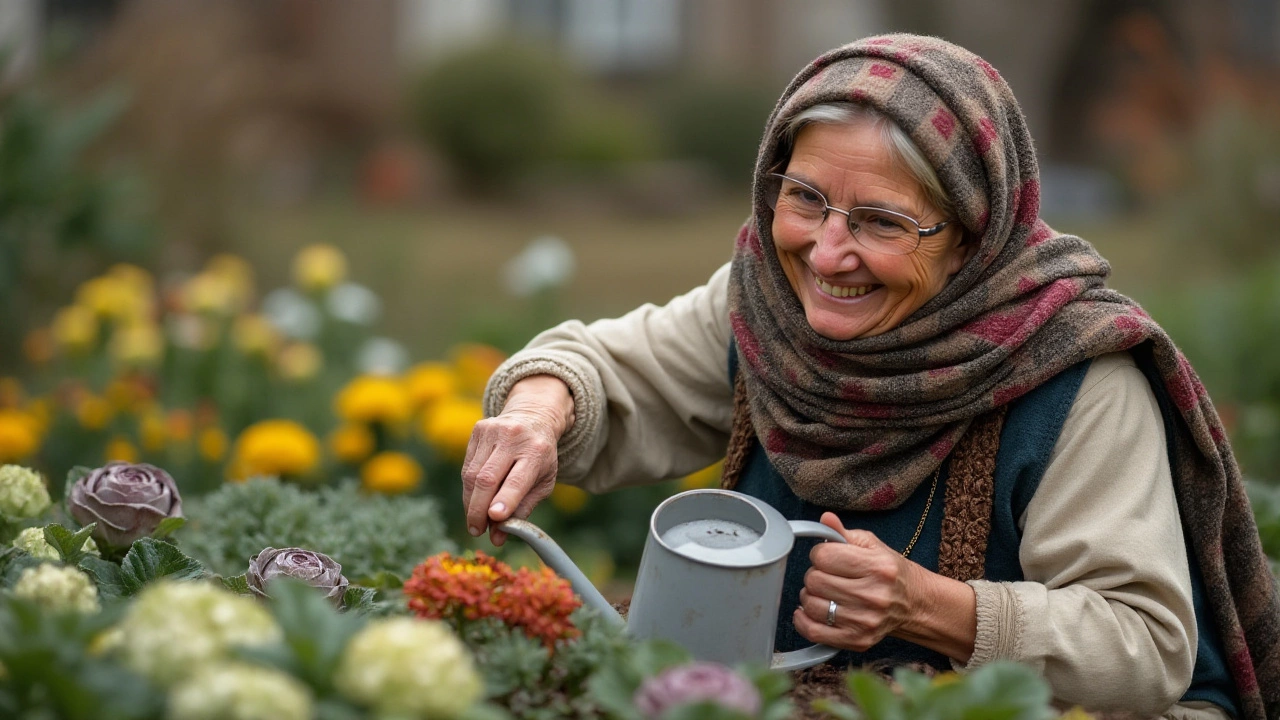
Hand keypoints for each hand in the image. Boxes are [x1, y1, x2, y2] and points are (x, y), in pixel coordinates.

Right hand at [461, 375, 574, 545]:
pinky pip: (467, 466)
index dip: (505, 500)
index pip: (517, 480)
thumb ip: (523, 509)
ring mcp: (494, 431)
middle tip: (476, 530)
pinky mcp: (479, 430)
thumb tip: (498, 537)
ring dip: (470, 503)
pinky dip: (468, 488)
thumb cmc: (540, 458)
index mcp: (537, 451)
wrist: (534, 417)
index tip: (493, 519)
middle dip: (478, 510)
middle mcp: (514, 438)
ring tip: (475, 521)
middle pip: (487, 479)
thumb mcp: (544, 482)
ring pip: (472, 474)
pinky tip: (474, 499)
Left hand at [793, 513, 915, 651]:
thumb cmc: (891, 573)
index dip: (819, 554)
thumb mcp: (873, 546)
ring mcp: (865, 621)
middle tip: (826, 575)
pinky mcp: (858, 640)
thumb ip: (844, 534)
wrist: (915, 604)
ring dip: (810, 596)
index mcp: (877, 567)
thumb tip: (825, 519)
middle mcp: (873, 595)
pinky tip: (807, 612)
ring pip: (812, 605)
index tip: (826, 557)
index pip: (824, 556)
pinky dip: (803, 620)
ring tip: (823, 593)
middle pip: (815, 581)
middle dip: (814, 575)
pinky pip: (814, 631)